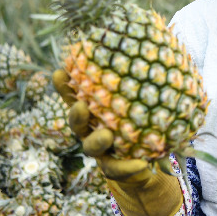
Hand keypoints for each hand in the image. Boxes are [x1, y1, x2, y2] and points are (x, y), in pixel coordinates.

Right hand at [54, 70, 183, 215]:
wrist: (149, 161)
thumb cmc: (143, 120)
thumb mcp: (144, 99)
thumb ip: (144, 79)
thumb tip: (156, 45)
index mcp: (95, 110)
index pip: (76, 96)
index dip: (64, 86)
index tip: (60, 73)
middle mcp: (92, 130)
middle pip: (77, 122)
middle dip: (76, 114)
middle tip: (81, 105)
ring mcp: (102, 151)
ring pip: (91, 147)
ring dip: (97, 141)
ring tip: (107, 135)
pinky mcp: (116, 170)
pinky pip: (119, 170)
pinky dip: (129, 167)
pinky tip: (142, 164)